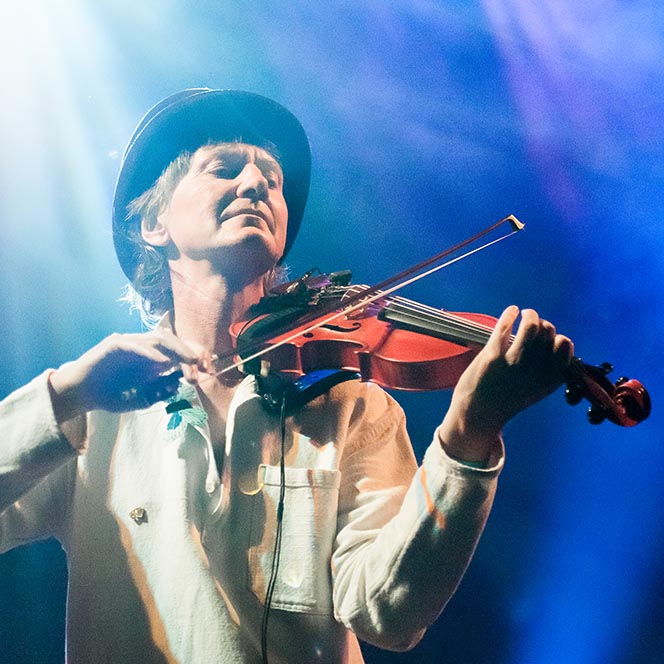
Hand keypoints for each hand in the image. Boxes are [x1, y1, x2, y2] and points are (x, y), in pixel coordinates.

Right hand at [48, 329, 208, 417]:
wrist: (81, 396)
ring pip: (156, 339)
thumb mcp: (141, 398)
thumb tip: (178, 383)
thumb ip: (159, 391)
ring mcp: (128, 343)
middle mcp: (142, 347)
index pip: (176, 351)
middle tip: (198, 369)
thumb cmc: (110, 396)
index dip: (192, 359)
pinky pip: (135, 345)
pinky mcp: (113, 344)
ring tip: (187, 363)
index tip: (205, 371)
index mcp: (150, 358)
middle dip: (187, 354)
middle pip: (170, 341)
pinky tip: (163, 363)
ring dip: (174, 351)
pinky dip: (150, 353)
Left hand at [440, 306, 573, 461]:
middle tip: (532, 326)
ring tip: (524, 314)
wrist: (479, 414)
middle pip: (548, 332)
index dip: (557, 337)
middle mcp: (535, 369)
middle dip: (542, 324)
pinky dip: (510, 314)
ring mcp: (514, 362)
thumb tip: (556, 341)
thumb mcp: (537, 389)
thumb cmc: (507, 399)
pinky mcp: (492, 356)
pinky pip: (505, 327)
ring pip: (531, 325)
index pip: (565, 346)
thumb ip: (549, 369)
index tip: (547, 339)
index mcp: (550, 378)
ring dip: (529, 314)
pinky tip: (511, 311)